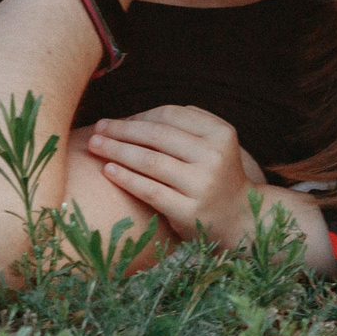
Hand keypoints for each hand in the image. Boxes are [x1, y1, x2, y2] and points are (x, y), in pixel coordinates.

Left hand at [88, 105, 266, 248]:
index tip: (116, 121)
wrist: (242, 220)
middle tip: (97, 128)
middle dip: (121, 130)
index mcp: (221, 134)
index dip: (139, 116)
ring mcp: (202, 185)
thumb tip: (134, 117)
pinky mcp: (189, 211)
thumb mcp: (214, 144)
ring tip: (94, 145)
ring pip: (150, 161)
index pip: (170, 115)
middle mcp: (214, 157)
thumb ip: (185, 125)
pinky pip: (150, 190)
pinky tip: (108, 170)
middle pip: (157, 136)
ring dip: (116, 150)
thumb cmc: (217, 176)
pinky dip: (125, 178)